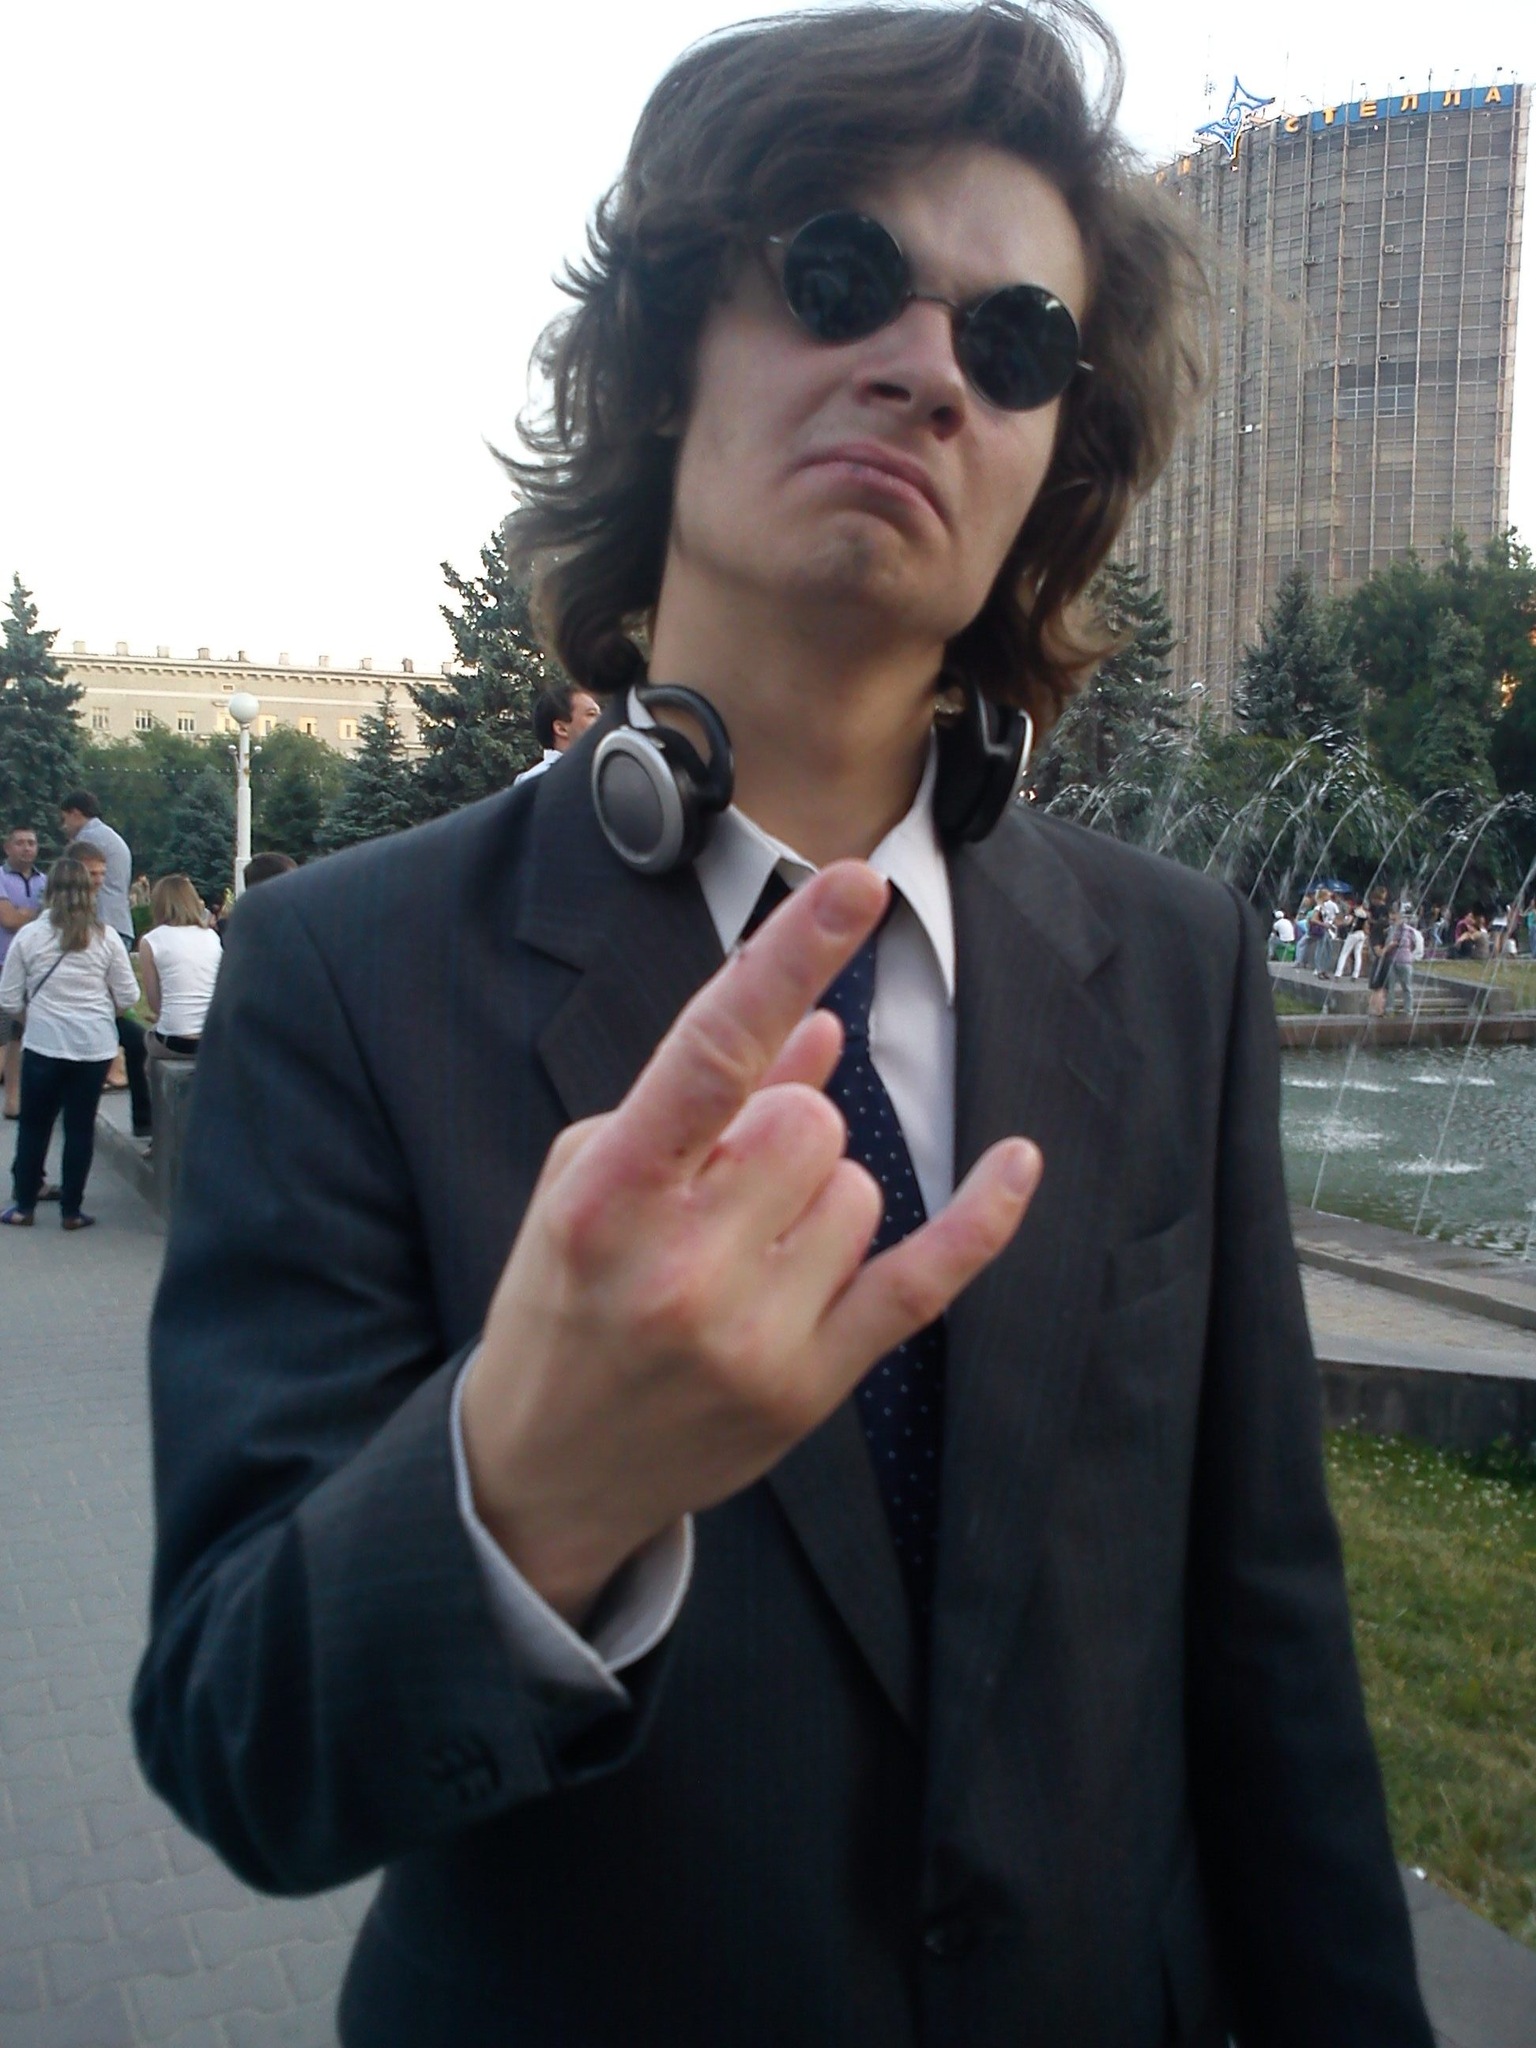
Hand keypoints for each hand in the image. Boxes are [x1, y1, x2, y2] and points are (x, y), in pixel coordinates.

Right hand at [460, 861, 1041, 1624]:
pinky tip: (1017, 1164)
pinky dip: (980, 1221)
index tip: (857, 881)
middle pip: (813, 1120)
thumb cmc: (561, 1298)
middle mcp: (681, 1265)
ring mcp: (754, 1335)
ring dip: (819, 1193)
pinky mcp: (814, 1385)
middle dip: (783, 1128)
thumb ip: (698, 1102)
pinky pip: (924, 1282)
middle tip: (724, 1184)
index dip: (788, 959)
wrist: (542, 1470)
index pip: (713, 1053)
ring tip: (745, 1248)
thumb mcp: (585, 1180)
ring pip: (861, 1188)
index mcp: (608, 1197)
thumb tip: (818, 1027)